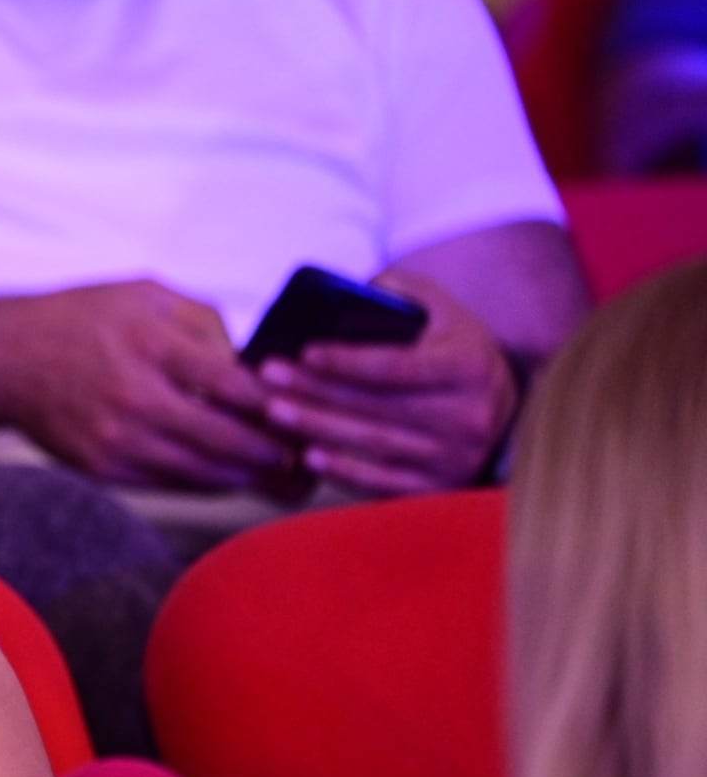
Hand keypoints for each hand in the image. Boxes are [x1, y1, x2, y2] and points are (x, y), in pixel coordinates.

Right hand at [0, 281, 292, 489]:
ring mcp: (116, 437)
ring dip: (244, 475)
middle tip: (303, 457)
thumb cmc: (80, 318)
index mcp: (150, 342)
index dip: (278, 405)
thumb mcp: (144, 292)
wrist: (3, 360)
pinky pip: (168, 483)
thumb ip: (203, 320)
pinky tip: (226, 474)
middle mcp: (134, 395)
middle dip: (272, 453)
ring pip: (200, 470)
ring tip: (275, 473)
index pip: (234, 385)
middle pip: (224, 438)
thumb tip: (250, 365)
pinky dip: (204, 482)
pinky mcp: (101, 467)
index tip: (304, 412)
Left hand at [257, 272, 517, 495]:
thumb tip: (354, 287)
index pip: (396, 366)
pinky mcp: (441, 489)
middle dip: (315, 391)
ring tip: (274, 411)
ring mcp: (454, 457)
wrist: (507, 414)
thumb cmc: (456, 354)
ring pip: (373, 443)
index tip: (304, 352)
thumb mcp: (446, 314)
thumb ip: (404, 291)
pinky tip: (308, 457)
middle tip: (268, 379)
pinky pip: (383, 483)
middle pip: (375, 405)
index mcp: (467, 366)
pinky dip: (343, 471)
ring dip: (318, 427)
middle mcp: (467, 415)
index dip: (347, 362)